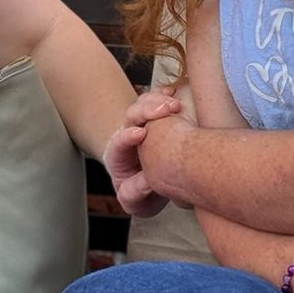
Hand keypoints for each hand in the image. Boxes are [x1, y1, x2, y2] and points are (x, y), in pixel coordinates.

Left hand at [103, 88, 183, 216]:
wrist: (141, 180)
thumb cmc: (136, 191)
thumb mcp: (133, 199)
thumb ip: (135, 193)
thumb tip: (149, 184)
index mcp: (118, 156)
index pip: (119, 143)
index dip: (127, 136)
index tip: (141, 134)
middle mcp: (128, 135)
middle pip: (131, 117)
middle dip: (146, 111)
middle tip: (165, 110)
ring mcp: (142, 124)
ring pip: (143, 105)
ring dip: (158, 101)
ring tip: (175, 104)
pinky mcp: (156, 119)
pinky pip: (157, 102)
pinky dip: (164, 96)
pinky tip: (174, 93)